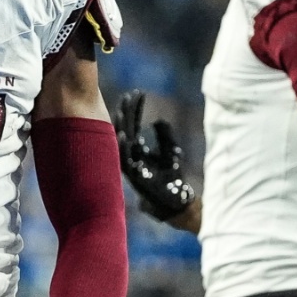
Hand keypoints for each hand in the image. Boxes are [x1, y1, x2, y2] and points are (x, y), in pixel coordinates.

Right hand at [111, 90, 194, 221]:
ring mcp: (130, 165)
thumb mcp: (170, 151)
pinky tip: (123, 134)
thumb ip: (164, 136)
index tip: (138, 93)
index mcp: (137, 149)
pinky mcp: (133, 176)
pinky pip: (124, 160)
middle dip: (126, 111)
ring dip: (121, 126)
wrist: (175, 202)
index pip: (133, 123)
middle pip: (125, 128)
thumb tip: (158, 120)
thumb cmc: (172, 179)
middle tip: (129, 95)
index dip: (135, 109)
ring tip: (122, 110)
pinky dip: (122, 147)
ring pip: (120, 142)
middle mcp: (130, 155)